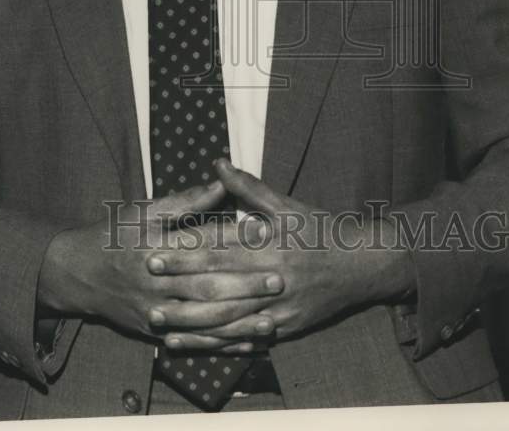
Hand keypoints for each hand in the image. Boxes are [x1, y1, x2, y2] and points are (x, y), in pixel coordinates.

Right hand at [37, 180, 284, 344]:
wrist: (75, 273)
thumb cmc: (113, 235)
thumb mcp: (143, 211)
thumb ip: (185, 200)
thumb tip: (221, 182)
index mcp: (155, 246)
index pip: (200, 244)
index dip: (233, 241)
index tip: (264, 235)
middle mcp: (155, 282)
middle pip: (205, 287)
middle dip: (243, 287)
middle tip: (278, 281)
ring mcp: (153, 311)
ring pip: (202, 321)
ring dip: (238, 323)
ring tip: (270, 321)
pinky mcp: (152, 332)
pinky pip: (192, 342)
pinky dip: (220, 344)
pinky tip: (246, 344)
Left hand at [145, 159, 414, 349]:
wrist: (361, 265)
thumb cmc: (320, 230)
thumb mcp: (286, 205)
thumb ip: (249, 187)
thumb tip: (218, 163)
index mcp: (269, 246)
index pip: (220, 250)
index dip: (185, 252)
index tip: (155, 251)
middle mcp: (272, 279)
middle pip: (219, 286)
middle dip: (180, 286)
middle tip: (147, 285)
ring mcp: (279, 308)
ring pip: (229, 320)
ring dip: (192, 323)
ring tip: (160, 322)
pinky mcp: (285, 329)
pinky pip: (246, 341)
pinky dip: (218, 345)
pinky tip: (194, 345)